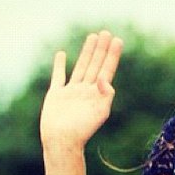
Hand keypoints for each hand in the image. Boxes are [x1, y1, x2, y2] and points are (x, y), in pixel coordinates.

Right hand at [40, 30, 122, 150]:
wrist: (62, 141)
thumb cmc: (82, 130)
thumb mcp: (100, 112)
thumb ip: (105, 94)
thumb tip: (105, 78)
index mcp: (97, 94)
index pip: (107, 70)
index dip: (112, 55)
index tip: (117, 40)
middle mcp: (86, 90)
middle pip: (95, 65)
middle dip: (101, 49)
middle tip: (105, 33)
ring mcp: (71, 92)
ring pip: (81, 67)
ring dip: (86, 52)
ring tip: (92, 37)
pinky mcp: (56, 95)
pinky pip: (58, 76)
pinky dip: (59, 65)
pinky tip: (62, 54)